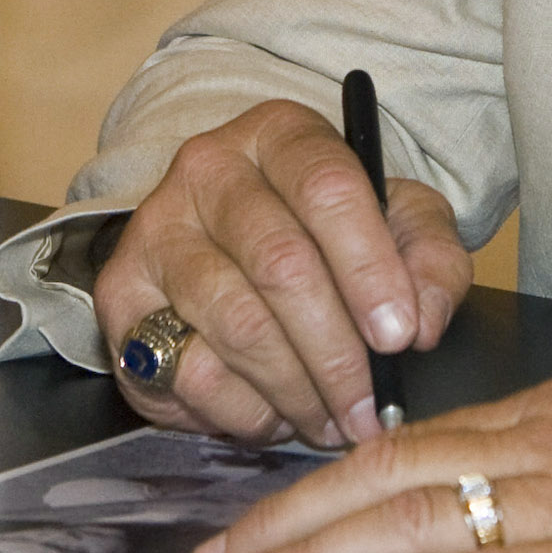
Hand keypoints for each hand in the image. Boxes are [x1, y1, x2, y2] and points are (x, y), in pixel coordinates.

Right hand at [93, 99, 473, 448]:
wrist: (233, 245)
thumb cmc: (330, 234)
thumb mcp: (400, 225)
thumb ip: (430, 261)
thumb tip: (424, 323)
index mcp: (282, 134)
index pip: (327, 189)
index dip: (369, 268)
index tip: (402, 335)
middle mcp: (208, 170)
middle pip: (281, 266)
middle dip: (337, 353)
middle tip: (369, 407)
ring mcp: (156, 231)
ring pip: (237, 325)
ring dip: (296, 389)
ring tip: (332, 419)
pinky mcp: (121, 297)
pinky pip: (188, 371)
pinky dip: (244, 409)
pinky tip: (275, 412)